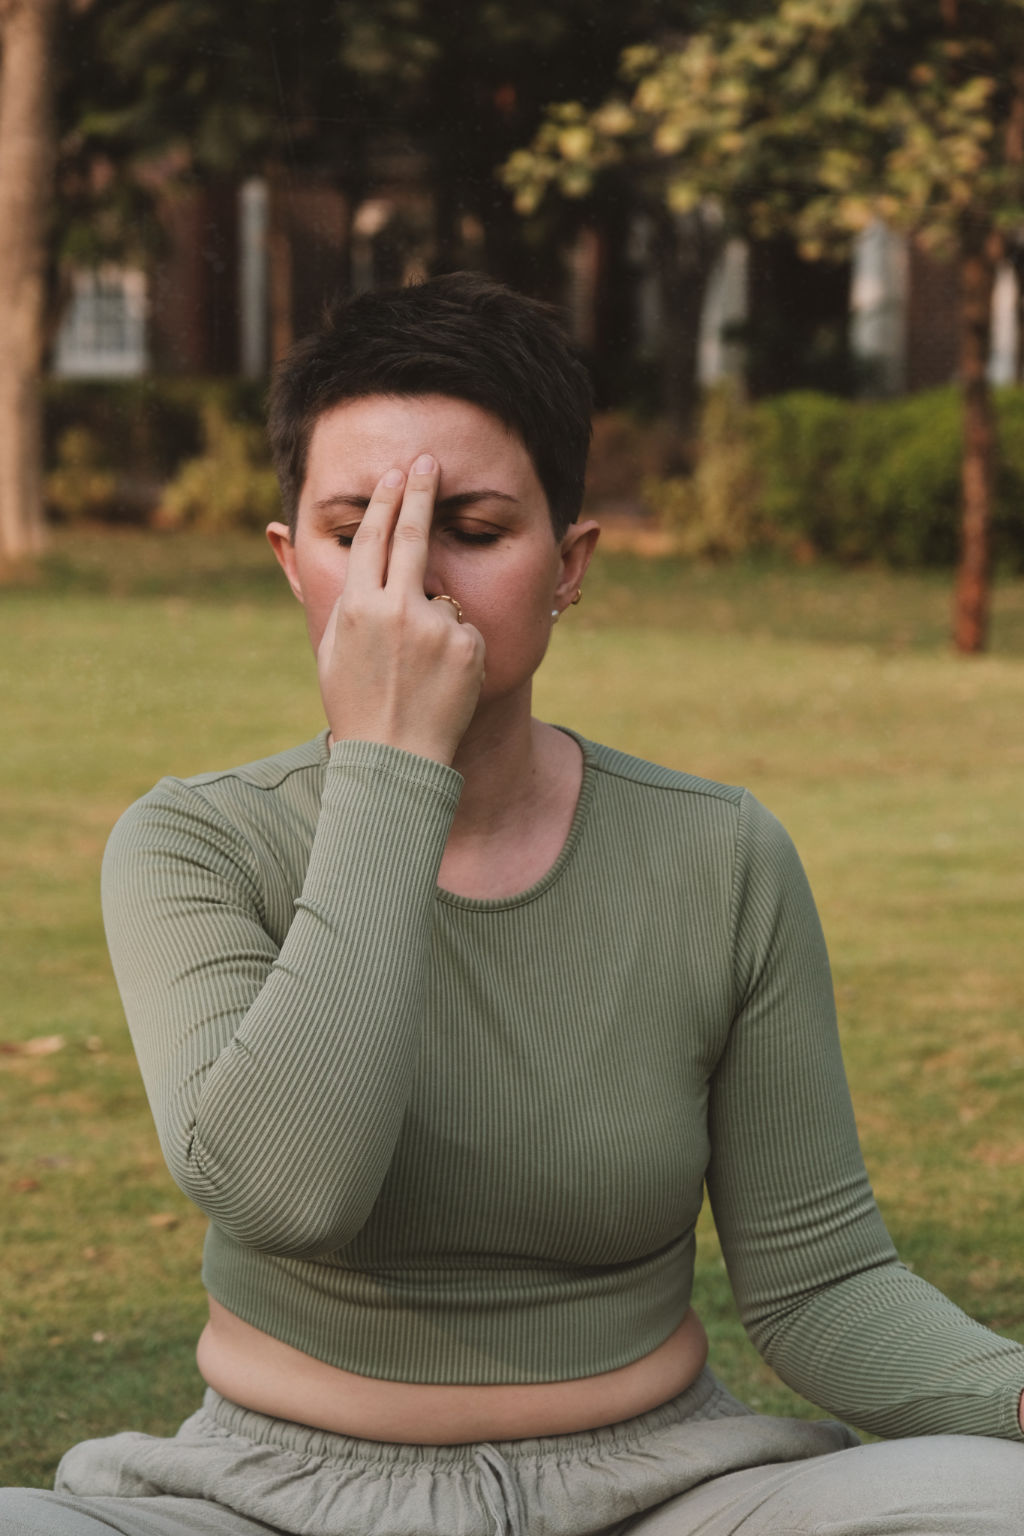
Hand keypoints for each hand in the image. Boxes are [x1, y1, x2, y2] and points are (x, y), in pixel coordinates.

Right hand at [317, 454, 485, 763]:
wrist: (395, 759)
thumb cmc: (357, 707)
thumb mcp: (333, 652)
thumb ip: (345, 603)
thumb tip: (345, 563)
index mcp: (357, 607)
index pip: (373, 538)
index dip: (386, 503)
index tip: (397, 476)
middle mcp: (396, 608)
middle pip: (412, 536)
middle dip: (420, 494)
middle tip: (429, 461)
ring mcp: (435, 625)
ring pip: (441, 599)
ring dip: (433, 624)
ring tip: (418, 672)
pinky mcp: (467, 644)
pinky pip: (464, 630)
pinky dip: (456, 648)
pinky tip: (440, 682)